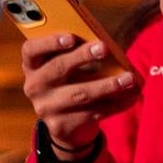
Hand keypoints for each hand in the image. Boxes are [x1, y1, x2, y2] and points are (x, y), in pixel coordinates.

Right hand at [19, 30, 137, 149]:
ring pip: (81, 94)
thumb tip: (103, 44)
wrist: (65, 123)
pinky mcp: (61, 126)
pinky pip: (93, 113)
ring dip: (108, 85)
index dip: (49, 42)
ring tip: (129, 78)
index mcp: (32, 65)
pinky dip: (116, 104)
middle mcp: (34, 86)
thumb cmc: (70, 81)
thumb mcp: (66, 67)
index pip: (30, 49)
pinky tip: (131, 95)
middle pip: (58, 68)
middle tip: (104, 48)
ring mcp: (46, 108)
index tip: (71, 36)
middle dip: (83, 57)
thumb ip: (75, 53)